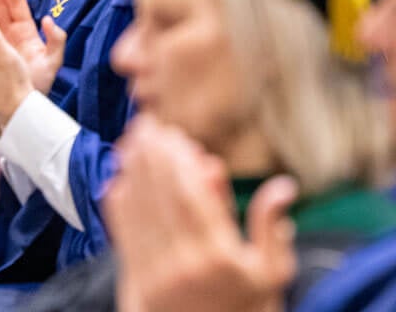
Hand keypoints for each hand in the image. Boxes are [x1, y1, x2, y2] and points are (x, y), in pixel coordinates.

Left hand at [108, 116, 296, 311]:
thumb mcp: (271, 276)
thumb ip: (270, 229)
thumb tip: (283, 186)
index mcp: (219, 257)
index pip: (192, 196)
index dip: (178, 161)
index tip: (172, 133)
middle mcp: (183, 262)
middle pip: (161, 195)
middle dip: (151, 154)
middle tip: (146, 123)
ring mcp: (154, 271)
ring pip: (138, 208)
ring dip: (131, 169)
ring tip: (130, 140)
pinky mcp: (134, 278)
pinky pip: (121, 231)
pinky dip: (118, 201)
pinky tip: (118, 177)